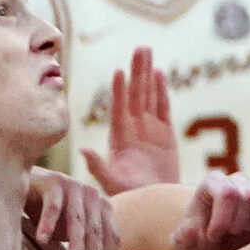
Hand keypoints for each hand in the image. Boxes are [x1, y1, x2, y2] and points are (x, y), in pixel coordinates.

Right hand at [23, 168, 121, 249]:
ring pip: (77, 220)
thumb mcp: (71, 229)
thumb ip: (85, 244)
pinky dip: (48, 223)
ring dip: (77, 243)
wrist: (26, 183)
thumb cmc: (51, 212)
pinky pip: (52, 206)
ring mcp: (74, 187)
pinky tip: (43, 240)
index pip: (111, 235)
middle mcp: (93, 195)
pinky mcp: (54, 182)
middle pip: (96, 230)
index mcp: (103, 207)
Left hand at [83, 46, 178, 194]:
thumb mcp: (111, 183)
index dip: (119, 90)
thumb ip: (98, 166)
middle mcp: (134, 128)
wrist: (155, 201)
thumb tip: (83, 149)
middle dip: (137, 70)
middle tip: (140, 48)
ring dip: (147, 74)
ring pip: (149, 95)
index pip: (119, 107)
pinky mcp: (166, 134)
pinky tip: (160, 74)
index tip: (119, 71)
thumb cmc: (130, 195)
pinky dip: (161, 91)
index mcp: (120, 137)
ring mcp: (150, 129)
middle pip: (135, 93)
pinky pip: (164, 107)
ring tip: (147, 52)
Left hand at [167, 173, 249, 249]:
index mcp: (212, 183)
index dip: (222, 216)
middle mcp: (237, 181)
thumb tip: (191, 228)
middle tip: (229, 237)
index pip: (226, 192)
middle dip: (240, 222)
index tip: (213, 236)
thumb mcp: (182, 248)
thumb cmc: (196, 248)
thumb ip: (181, 239)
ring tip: (240, 237)